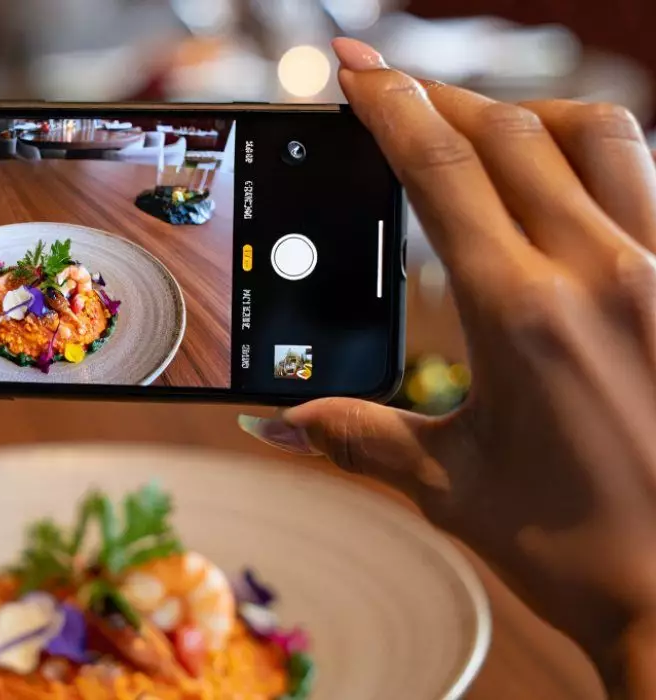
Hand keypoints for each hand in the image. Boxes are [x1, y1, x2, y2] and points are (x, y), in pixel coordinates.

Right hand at [242, 38, 655, 694]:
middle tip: (391, 89)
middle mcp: (600, 271)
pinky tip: (561, 190)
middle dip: (442, 95)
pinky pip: (648, 181)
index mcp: (523, 314)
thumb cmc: (580, 550)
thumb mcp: (452, 487)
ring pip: (600, 132)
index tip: (355, 70)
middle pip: (513, 129)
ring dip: (529, 112)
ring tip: (484, 128)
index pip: (444, 168)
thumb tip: (276, 424)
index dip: (391, 105)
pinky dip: (594, 158)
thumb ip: (358, 436)